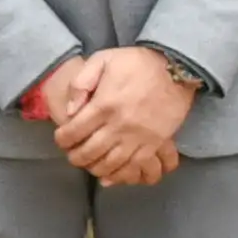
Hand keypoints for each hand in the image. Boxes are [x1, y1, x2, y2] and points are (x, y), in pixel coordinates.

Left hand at [43, 53, 184, 188]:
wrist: (176, 69)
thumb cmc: (137, 63)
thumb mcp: (103, 59)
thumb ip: (81, 83)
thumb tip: (70, 111)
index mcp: (104, 105)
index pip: (75, 131)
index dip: (63, 139)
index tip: (61, 139)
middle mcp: (120, 125)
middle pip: (91, 151)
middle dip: (76, 157)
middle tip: (72, 156)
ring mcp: (139, 137)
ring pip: (111, 164)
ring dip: (95, 168)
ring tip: (88, 165)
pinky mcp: (155, 143)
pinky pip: (136, 167)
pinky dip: (120, 176)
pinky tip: (110, 177)